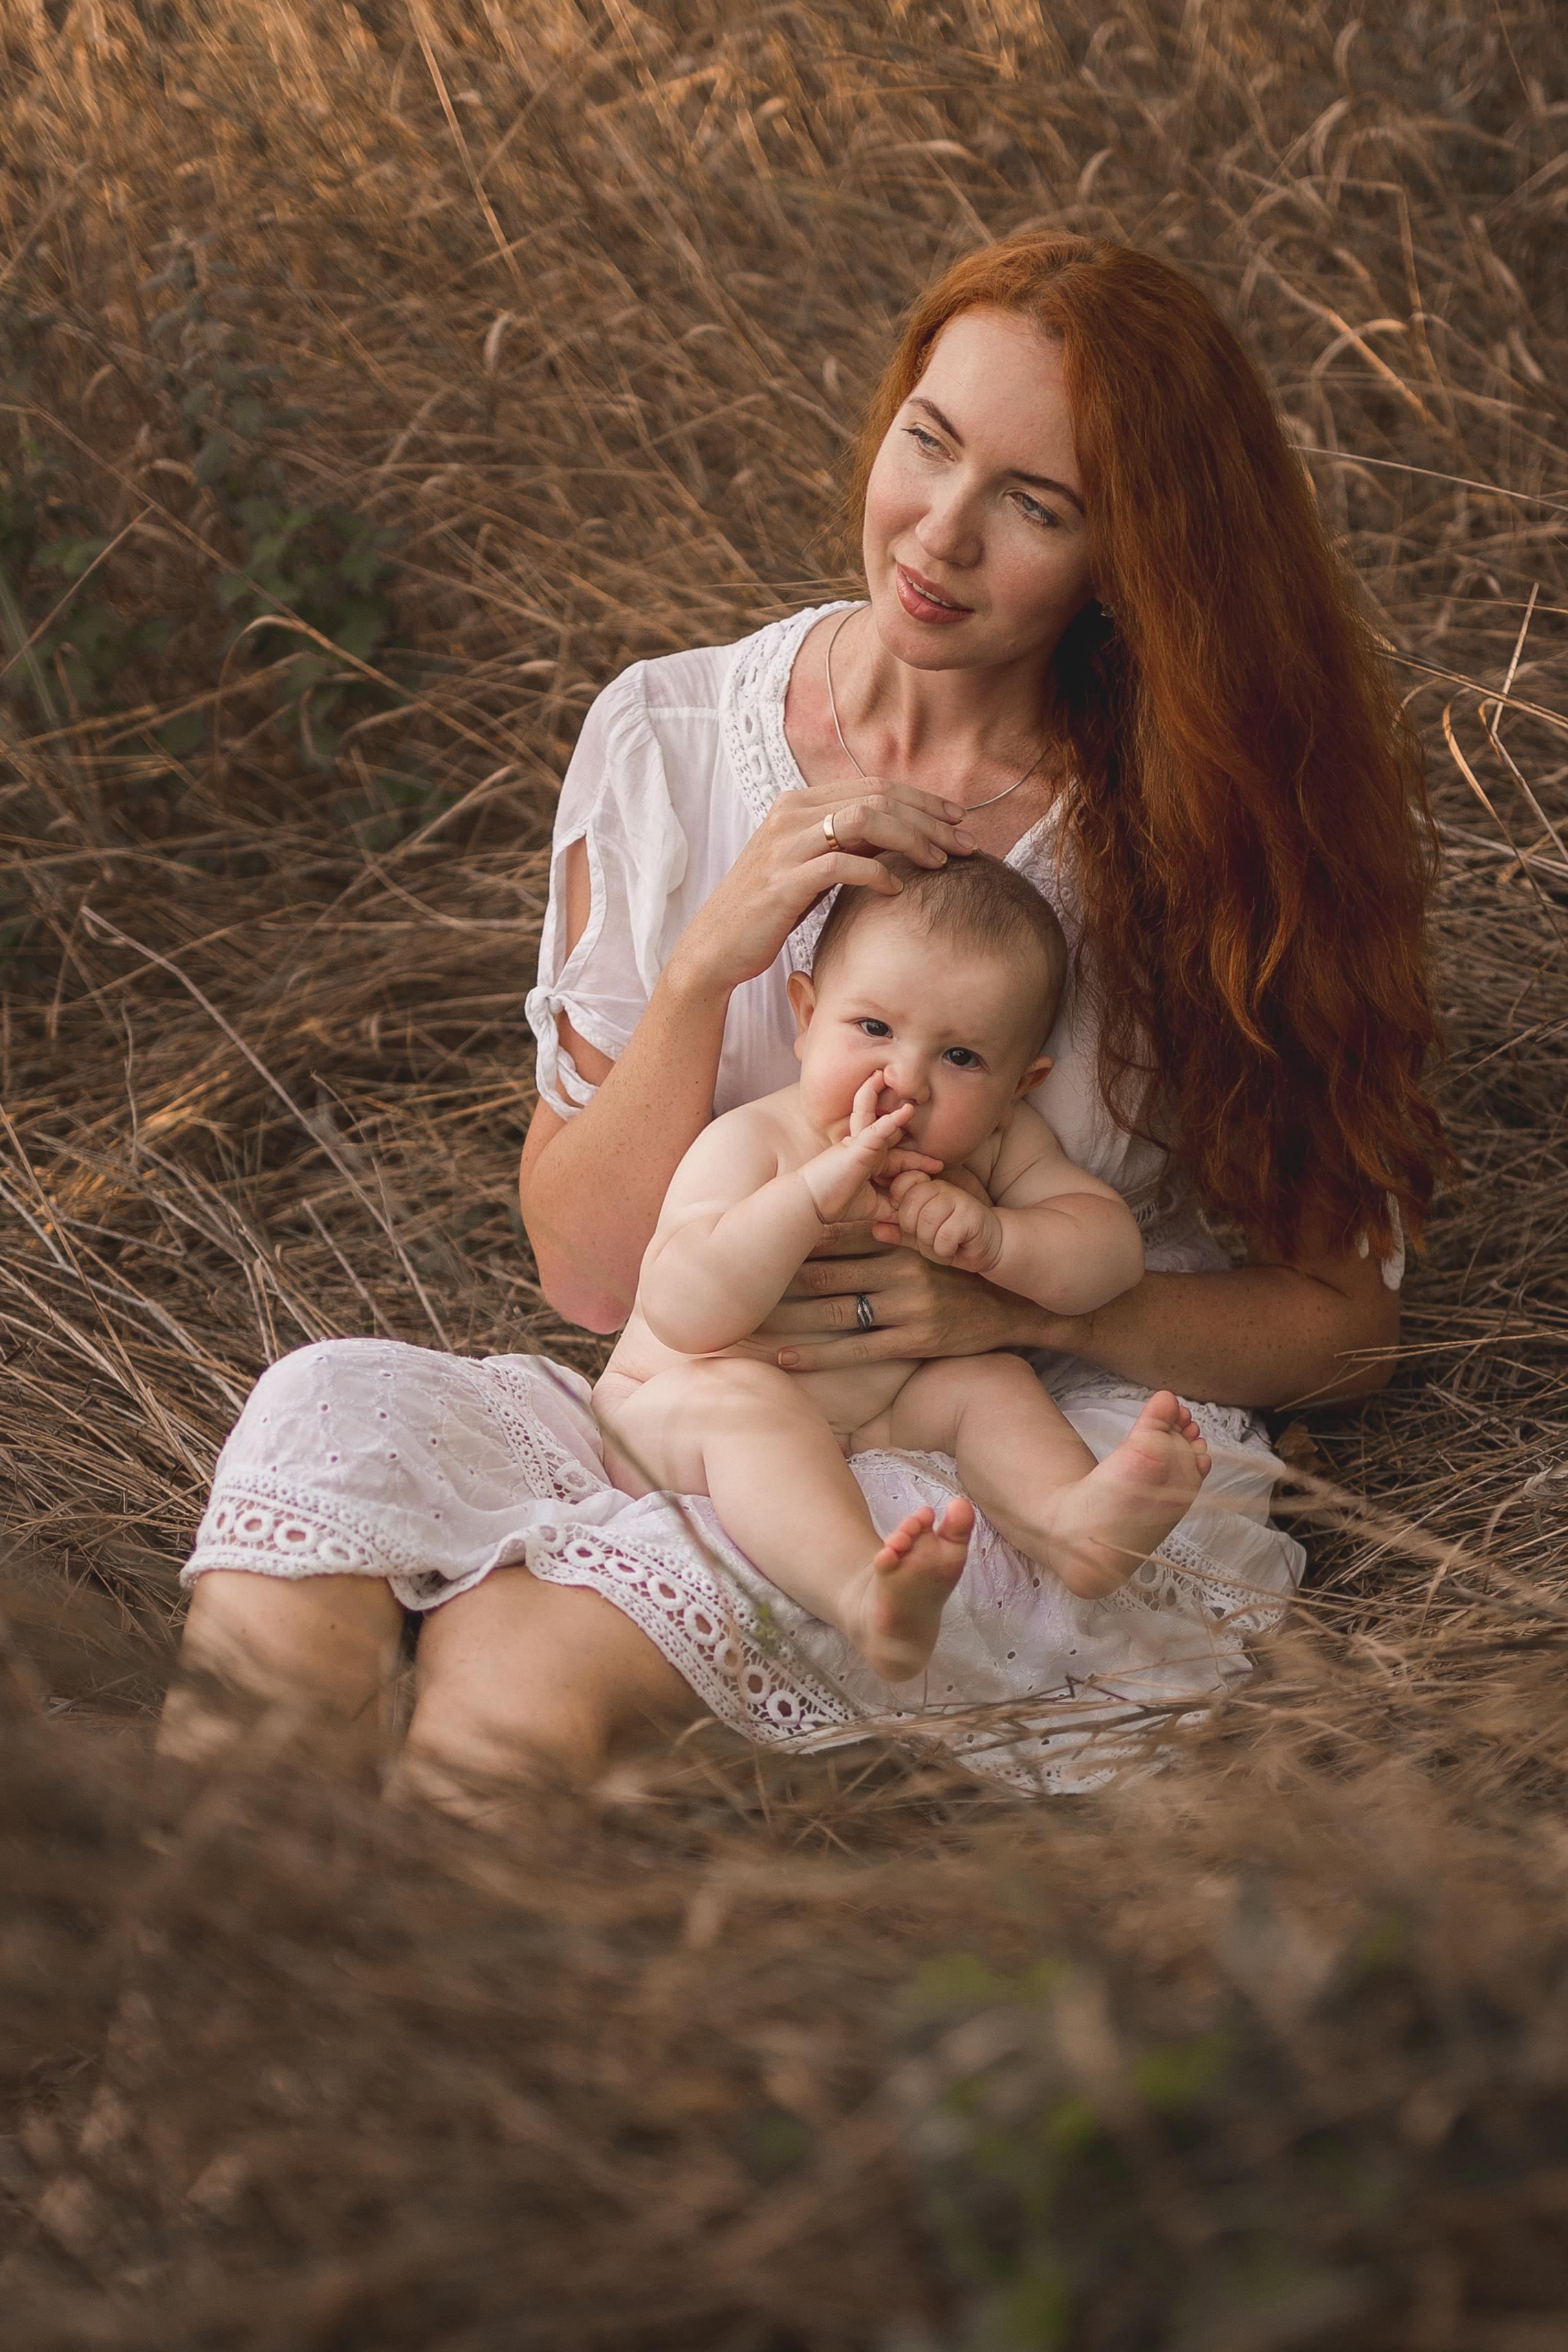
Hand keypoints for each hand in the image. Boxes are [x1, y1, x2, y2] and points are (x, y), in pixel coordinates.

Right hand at [667, 780, 974, 994]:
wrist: (716, 947)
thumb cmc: (769, 910)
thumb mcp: (812, 866)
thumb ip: (848, 844)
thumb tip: (902, 834)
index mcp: (799, 803)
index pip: (875, 786)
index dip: (923, 800)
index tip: (958, 820)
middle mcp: (791, 814)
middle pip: (877, 797)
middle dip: (929, 819)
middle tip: (965, 843)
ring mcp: (785, 845)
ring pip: (864, 820)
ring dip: (911, 838)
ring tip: (939, 862)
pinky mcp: (784, 881)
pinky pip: (841, 864)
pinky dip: (876, 871)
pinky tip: (897, 888)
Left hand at [759, 1236, 1086, 1370]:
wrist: (1016, 1304)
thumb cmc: (963, 1261)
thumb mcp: (938, 1225)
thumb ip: (901, 1210)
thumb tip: (862, 1185)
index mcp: (903, 1232)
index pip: (839, 1230)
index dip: (794, 1234)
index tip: (751, 1237)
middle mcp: (902, 1266)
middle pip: (827, 1270)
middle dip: (778, 1276)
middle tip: (732, 1281)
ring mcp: (908, 1306)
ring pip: (834, 1310)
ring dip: (787, 1318)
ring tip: (744, 1321)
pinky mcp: (914, 1340)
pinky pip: (855, 1350)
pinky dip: (815, 1354)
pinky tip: (782, 1357)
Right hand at [800, 1072, 942, 1223]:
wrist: (809, 1205)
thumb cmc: (834, 1202)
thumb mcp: (872, 1207)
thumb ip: (891, 1209)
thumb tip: (910, 1218)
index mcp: (869, 1161)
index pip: (898, 1156)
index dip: (918, 1160)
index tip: (939, 1166)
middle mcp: (865, 1149)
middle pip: (886, 1128)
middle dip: (896, 1111)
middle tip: (910, 1096)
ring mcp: (860, 1146)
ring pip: (874, 1117)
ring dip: (878, 1096)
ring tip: (886, 1076)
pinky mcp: (856, 1148)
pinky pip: (876, 1131)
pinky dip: (892, 1122)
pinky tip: (906, 1111)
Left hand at [874, 1169, 1003, 1271]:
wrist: (990, 1245)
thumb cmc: (952, 1238)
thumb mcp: (920, 1237)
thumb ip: (899, 1232)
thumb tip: (875, 1229)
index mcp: (927, 1188)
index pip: (902, 1184)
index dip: (899, 1204)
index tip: (909, 1222)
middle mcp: (942, 1188)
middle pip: (909, 1207)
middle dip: (915, 1232)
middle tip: (930, 1239)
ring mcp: (957, 1199)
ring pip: (926, 1222)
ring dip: (931, 1243)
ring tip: (942, 1244)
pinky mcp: (970, 1215)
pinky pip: (943, 1236)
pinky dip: (944, 1250)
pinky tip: (953, 1248)